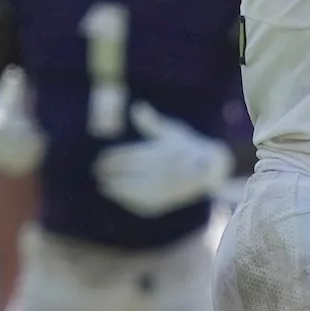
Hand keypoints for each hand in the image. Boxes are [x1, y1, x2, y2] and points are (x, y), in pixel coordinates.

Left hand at [94, 101, 233, 216]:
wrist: (212, 170)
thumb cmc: (187, 146)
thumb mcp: (172, 131)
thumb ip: (151, 123)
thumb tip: (136, 107)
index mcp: (161, 152)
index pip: (129, 156)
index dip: (112, 158)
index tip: (101, 158)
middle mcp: (161, 172)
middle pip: (128, 172)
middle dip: (110, 171)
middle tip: (98, 169)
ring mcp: (162, 189)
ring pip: (130, 189)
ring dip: (114, 187)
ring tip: (103, 184)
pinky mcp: (163, 203)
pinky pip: (139, 202)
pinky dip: (125, 198)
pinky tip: (116, 194)